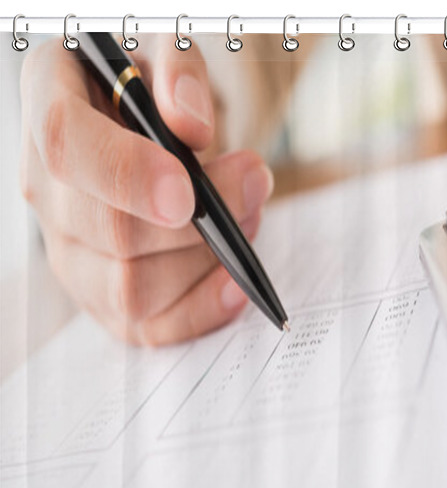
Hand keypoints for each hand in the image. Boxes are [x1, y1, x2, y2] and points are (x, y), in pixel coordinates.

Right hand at [19, 37, 272, 345]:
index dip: (127, 174)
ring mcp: (70, 252)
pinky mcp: (102, 297)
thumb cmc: (151, 94)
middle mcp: (47, 188)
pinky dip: (200, 312)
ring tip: (247, 219)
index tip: (187, 191)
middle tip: (255, 182)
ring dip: (206, 262)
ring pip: (132, 289)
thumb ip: (179, 75)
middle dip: (199, 223)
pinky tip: (236, 286)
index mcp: (50, 106)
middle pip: (112, 233)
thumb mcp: (167, 55)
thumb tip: (191, 129)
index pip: (67, 146)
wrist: (137, 135)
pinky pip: (148, 327)